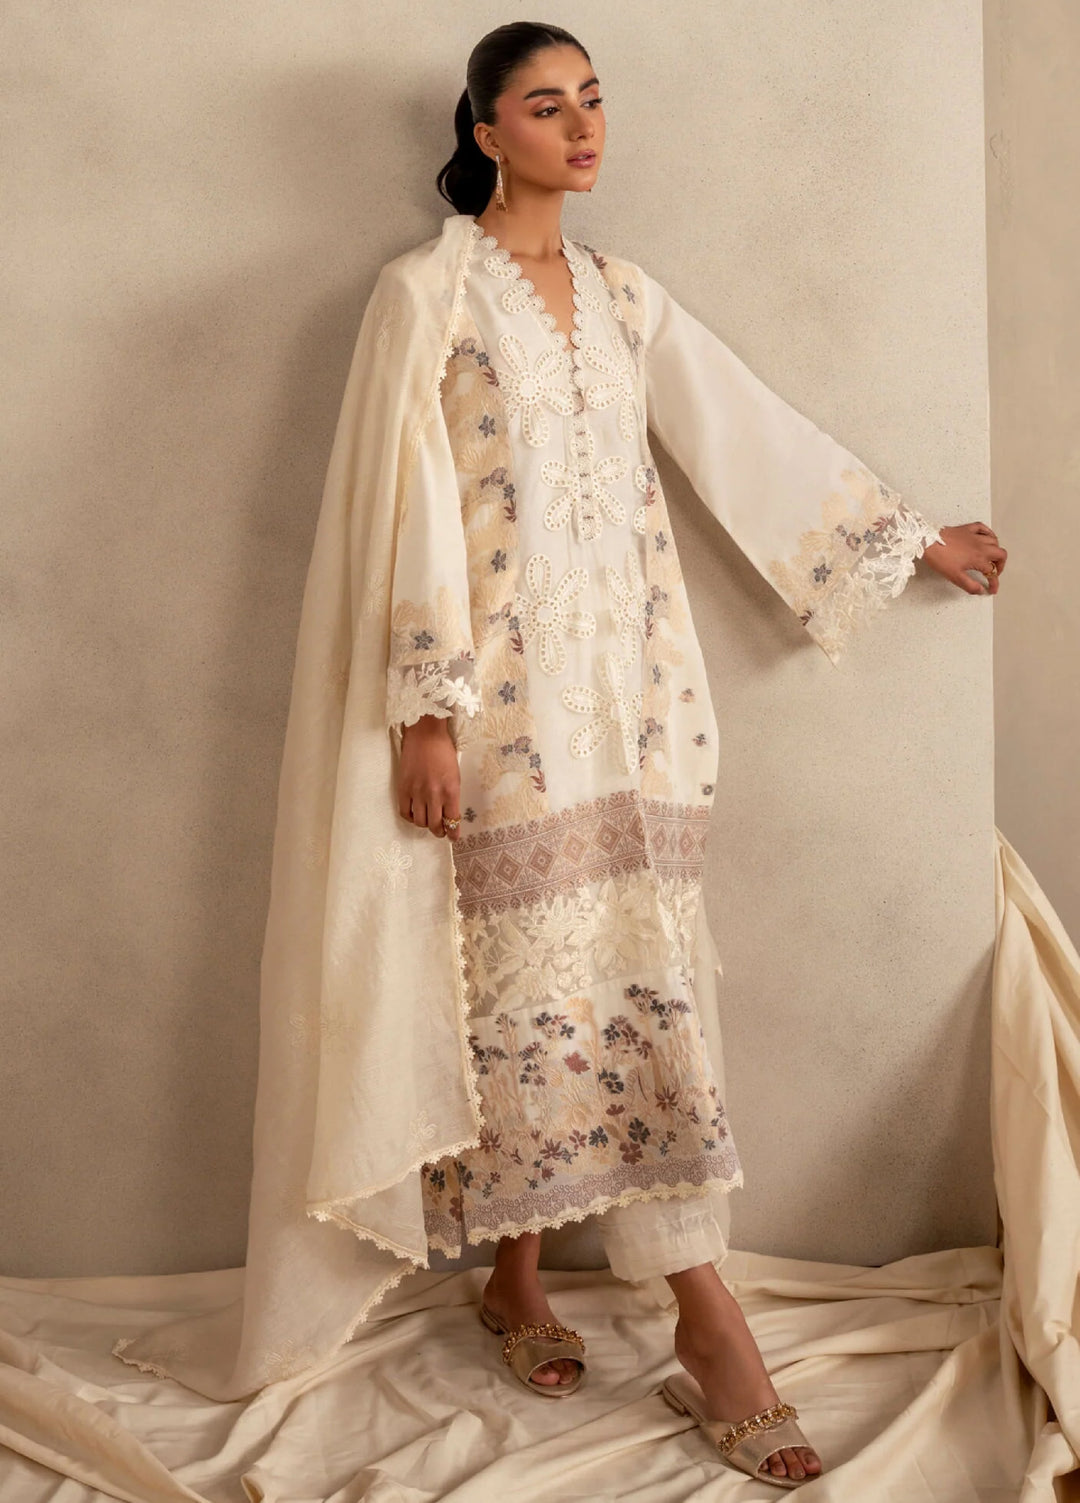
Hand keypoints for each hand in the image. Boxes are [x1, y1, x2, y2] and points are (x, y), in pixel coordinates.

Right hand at [397, 715, 461, 839]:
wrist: (425, 735)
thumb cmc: (443, 752)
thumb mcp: (455, 775)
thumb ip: (452, 795)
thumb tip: (449, 814)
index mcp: (450, 790)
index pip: (452, 821)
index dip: (453, 833)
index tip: (453, 837)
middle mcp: (434, 794)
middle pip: (435, 825)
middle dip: (439, 832)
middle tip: (440, 831)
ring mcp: (417, 792)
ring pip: (420, 822)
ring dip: (425, 825)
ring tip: (427, 820)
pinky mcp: (403, 788)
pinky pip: (405, 812)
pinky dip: (410, 817)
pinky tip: (415, 813)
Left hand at [920, 522, 1006, 594]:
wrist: (928, 541)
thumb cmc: (940, 558)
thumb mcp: (955, 577)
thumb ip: (970, 585)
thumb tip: (981, 590)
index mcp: (979, 558)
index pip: (992, 573)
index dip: (994, 583)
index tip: (992, 589)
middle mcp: (980, 546)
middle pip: (1001, 554)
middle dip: (1001, 565)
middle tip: (994, 572)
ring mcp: (975, 536)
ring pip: (995, 541)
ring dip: (996, 551)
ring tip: (991, 558)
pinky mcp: (967, 529)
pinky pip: (984, 528)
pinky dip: (989, 533)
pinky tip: (987, 538)